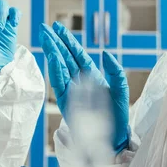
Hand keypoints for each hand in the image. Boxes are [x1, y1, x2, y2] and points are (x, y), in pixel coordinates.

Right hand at [41, 22, 129, 153]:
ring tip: (44, 38)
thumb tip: (105, 52)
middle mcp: (79, 79)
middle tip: (44, 27)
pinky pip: (59, 82)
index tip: (58, 27)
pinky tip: (52, 57)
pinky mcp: (66, 100)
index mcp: (92, 75)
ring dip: (52, 51)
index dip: (68, 40)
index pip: (77, 53)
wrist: (113, 138)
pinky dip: (55, 69)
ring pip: (59, 66)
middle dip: (55, 41)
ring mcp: (71, 89)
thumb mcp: (121, 90)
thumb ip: (115, 71)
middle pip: (65, 56)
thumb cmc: (118, 115)